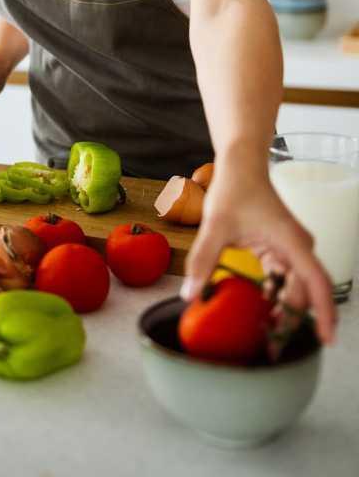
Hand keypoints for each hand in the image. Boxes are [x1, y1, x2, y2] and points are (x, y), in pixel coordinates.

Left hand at [180, 163, 336, 345]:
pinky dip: (273, 296)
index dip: (324, 313)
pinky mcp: (281, 250)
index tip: (325, 340)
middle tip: (271, 349)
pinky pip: (283, 280)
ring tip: (264, 336)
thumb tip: (190, 294)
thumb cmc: (235, 188)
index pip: (317, 282)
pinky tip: (258, 311)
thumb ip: (203, 260)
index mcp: (291, 241)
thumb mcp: (215, 224)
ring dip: (282, 311)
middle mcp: (298, 247)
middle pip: (304, 293)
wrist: (241, 165)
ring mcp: (291, 249)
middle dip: (292, 320)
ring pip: (294, 289)